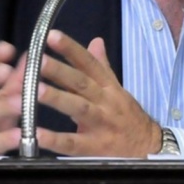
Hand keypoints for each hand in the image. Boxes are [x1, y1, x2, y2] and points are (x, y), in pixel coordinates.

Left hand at [36, 30, 160, 157]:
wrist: (147, 146)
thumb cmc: (127, 115)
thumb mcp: (116, 88)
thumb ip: (102, 65)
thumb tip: (95, 40)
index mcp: (107, 86)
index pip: (89, 63)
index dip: (71, 49)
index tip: (52, 36)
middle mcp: (105, 101)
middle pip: (81, 83)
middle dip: (60, 70)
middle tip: (38, 59)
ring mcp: (101, 124)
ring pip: (79, 108)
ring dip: (58, 99)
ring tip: (36, 90)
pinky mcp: (95, 148)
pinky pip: (74, 144)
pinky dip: (56, 140)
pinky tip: (38, 134)